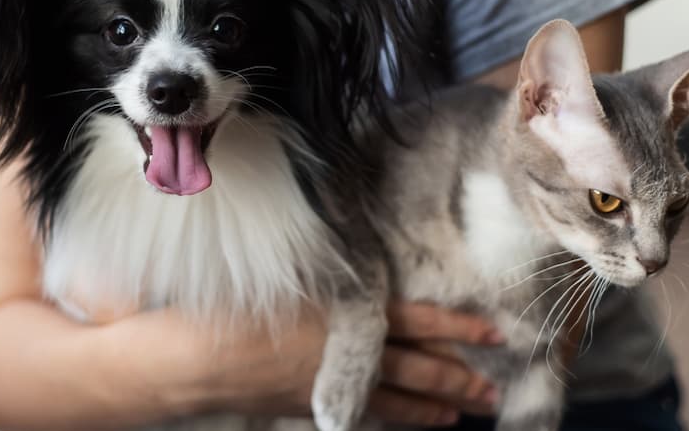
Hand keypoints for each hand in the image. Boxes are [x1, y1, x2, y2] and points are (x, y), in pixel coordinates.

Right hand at [182, 301, 499, 427]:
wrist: (195, 361)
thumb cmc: (235, 308)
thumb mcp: (287, 276)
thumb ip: (333, 277)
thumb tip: (367, 272)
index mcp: (347, 315)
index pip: (418, 321)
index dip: (457, 327)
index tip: (493, 333)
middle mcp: (348, 353)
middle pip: (417, 367)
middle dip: (458, 377)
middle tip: (491, 389)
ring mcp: (333, 384)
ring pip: (397, 397)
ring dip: (434, 404)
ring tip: (465, 412)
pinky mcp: (313, 404)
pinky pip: (367, 412)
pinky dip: (395, 417)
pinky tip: (408, 420)